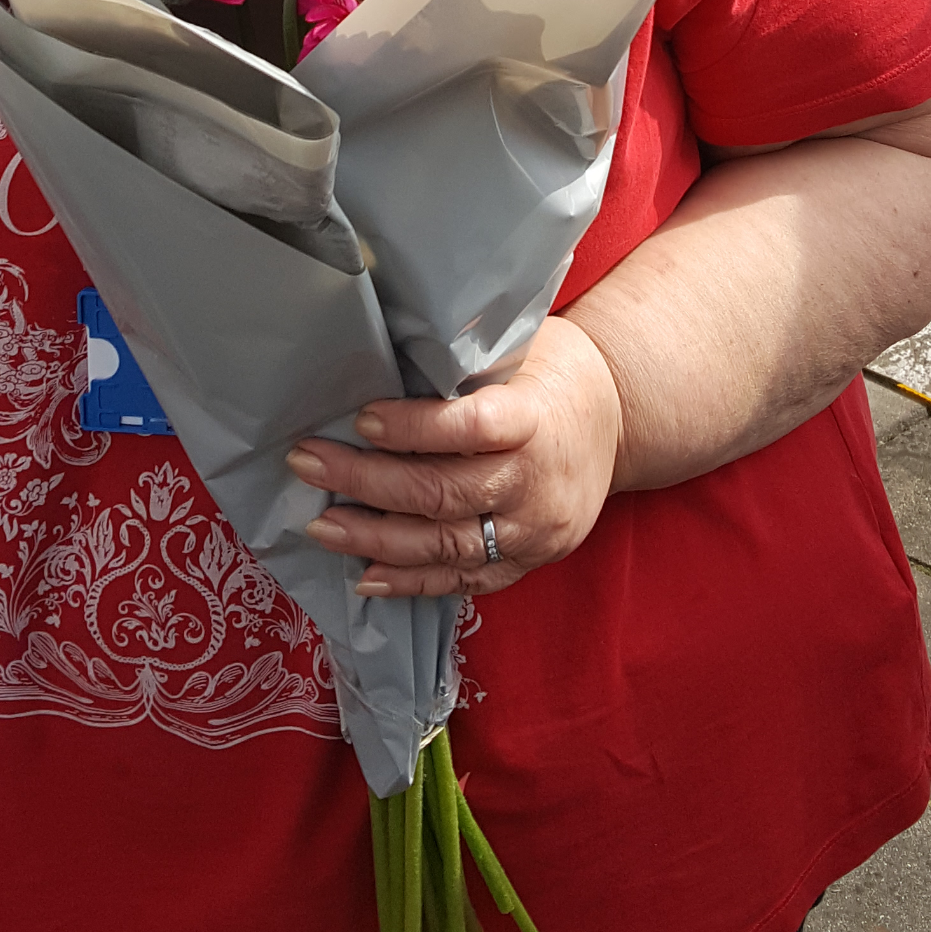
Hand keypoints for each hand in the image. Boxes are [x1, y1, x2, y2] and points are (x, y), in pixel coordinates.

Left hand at [287, 318, 622, 599]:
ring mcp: (534, 531)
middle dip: (366, 482)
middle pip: (441, 492)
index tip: (360, 418)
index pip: (468, 428)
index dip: (410, 428)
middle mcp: (536, 483)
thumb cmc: (556, 371)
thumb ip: (464, 368)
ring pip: (445, 545)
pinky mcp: (529, 562)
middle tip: (308, 464)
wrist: (622, 420)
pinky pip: (465, 579)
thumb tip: (380, 364)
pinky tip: (366, 576)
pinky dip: (411, 581)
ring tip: (321, 526)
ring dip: (374, 539)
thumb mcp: (521, 349)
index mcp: (535, 419)